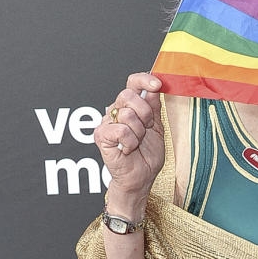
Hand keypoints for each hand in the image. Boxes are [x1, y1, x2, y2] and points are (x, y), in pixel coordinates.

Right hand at [94, 73, 164, 206]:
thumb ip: (154, 107)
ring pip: (126, 114)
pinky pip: (120, 130)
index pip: (132, 83)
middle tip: (146, 129)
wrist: (140, 178)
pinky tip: (127, 149)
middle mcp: (115, 111)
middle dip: (144, 114)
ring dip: (138, 133)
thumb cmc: (147, 156)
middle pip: (128, 95)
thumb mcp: (156, 128)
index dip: (144, 80)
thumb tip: (153, 87)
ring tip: (136, 143)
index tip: (157, 84)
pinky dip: (130, 142)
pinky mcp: (101, 135)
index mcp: (130, 107)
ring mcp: (106, 123)